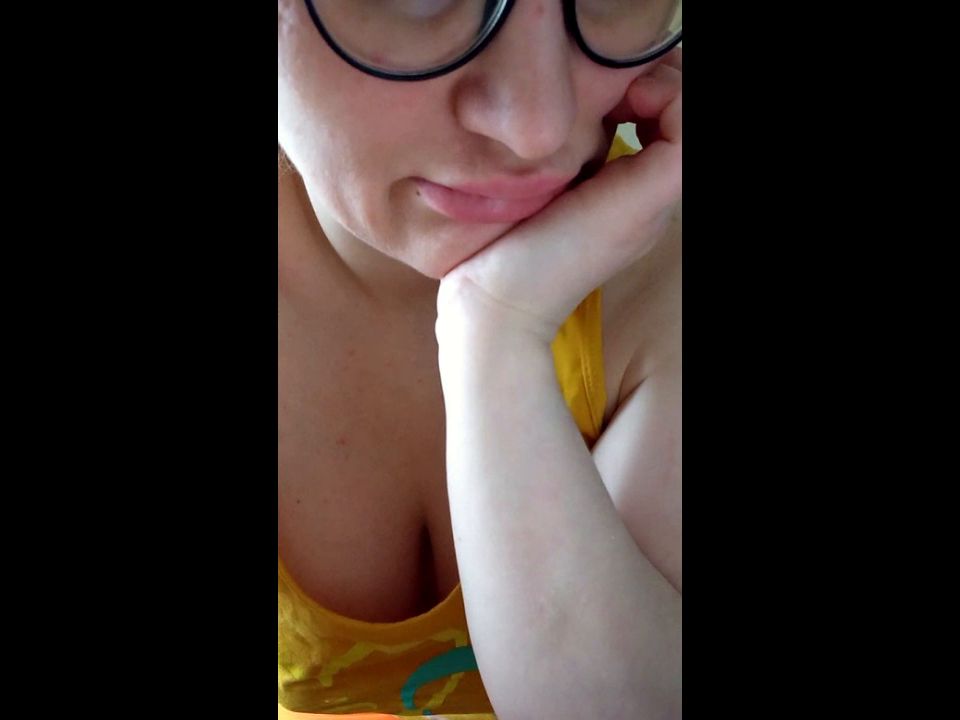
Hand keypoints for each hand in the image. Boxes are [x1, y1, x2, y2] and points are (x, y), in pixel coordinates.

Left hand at [437, 48, 681, 343]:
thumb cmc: (502, 245)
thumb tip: (565, 110)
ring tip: (620, 91)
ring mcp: (658, 195)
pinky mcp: (657, 191)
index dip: (639, 88)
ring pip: (686, 115)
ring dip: (660, 85)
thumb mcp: (536, 186)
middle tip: (612, 84)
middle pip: (675, 116)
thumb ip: (558, 155)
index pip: (656, 121)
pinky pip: (687, 121)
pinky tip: (624, 101)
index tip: (598, 88)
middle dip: (651, 82)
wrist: (500, 297)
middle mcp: (650, 193)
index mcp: (626, 192)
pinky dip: (666, 95)